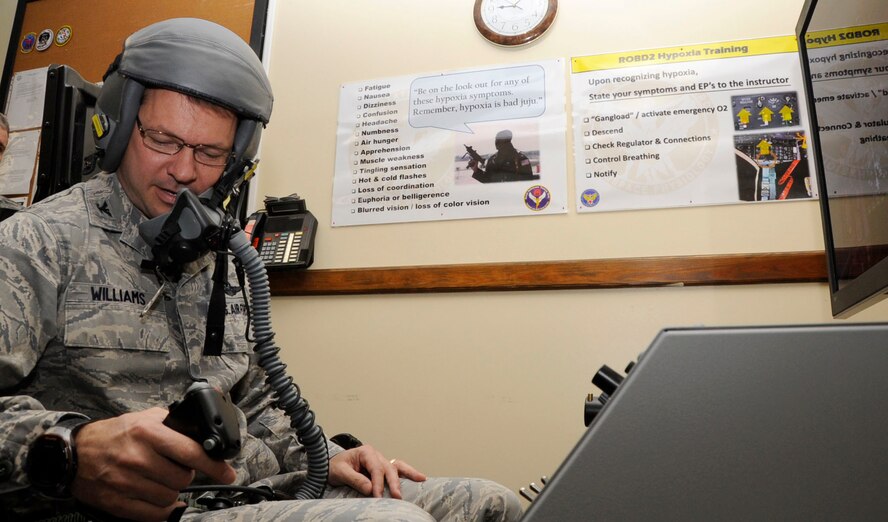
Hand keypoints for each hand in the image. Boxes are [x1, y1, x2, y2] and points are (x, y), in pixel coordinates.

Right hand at [71, 407, 235, 521]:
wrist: (73, 454)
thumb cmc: (113, 434)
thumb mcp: (144, 418)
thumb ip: (173, 423)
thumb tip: (203, 430)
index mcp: (147, 433)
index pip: (191, 452)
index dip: (214, 465)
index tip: (228, 473)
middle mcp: (137, 458)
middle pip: (183, 478)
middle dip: (185, 474)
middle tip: (175, 468)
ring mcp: (126, 482)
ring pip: (170, 497)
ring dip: (172, 490)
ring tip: (160, 479)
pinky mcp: (117, 502)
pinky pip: (154, 514)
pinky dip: (162, 509)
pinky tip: (157, 496)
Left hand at [328, 445, 426, 498]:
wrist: (330, 466)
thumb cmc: (335, 467)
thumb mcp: (340, 472)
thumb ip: (355, 479)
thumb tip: (370, 489)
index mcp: (366, 452)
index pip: (375, 468)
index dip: (378, 483)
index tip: (377, 496)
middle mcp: (376, 455)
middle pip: (388, 468)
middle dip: (393, 482)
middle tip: (396, 496)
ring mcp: (381, 461)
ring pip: (397, 466)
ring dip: (409, 474)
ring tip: (421, 479)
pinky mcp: (383, 468)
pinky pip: (397, 469)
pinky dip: (408, 473)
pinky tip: (420, 478)